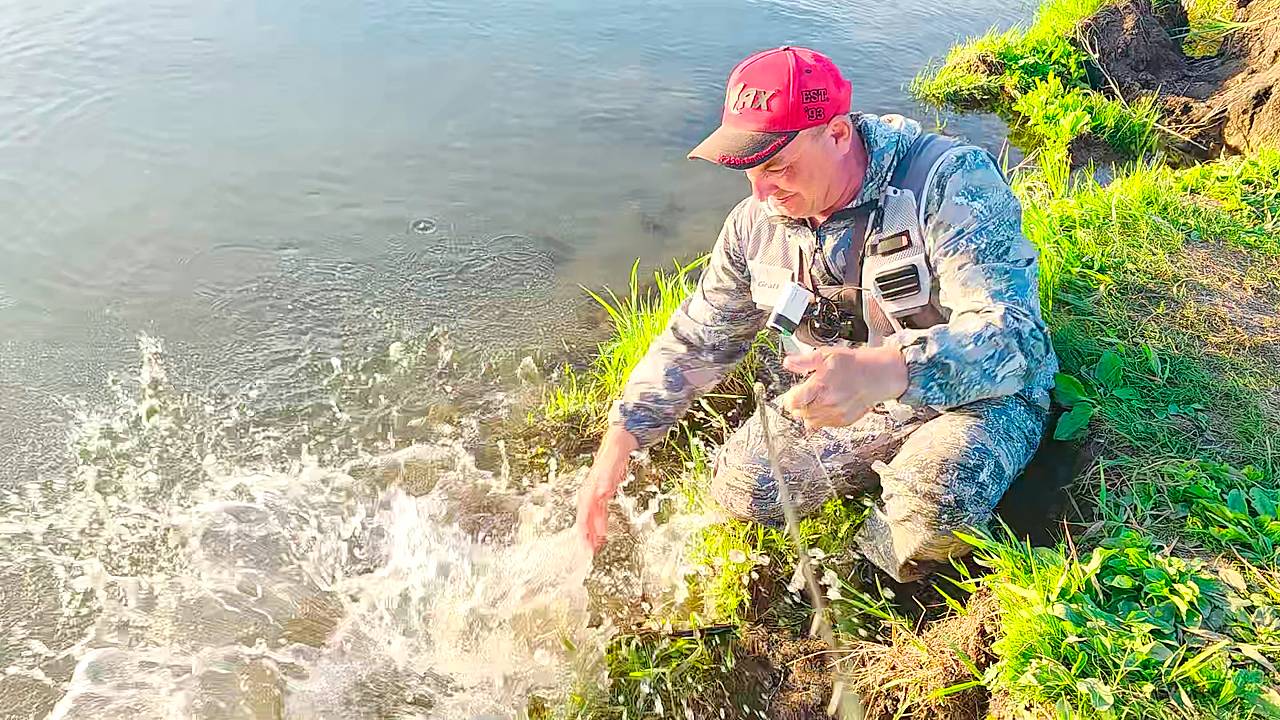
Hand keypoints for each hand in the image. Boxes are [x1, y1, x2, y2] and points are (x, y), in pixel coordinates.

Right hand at [574, 427, 638, 551]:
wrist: (619, 439)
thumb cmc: (616, 449)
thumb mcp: (614, 459)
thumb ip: (608, 476)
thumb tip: (602, 493)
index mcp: (592, 485)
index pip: (584, 511)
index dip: (584, 528)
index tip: (585, 542)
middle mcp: (591, 490)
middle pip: (585, 517)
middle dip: (585, 535)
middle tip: (588, 552)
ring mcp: (596, 492)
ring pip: (592, 517)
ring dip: (592, 533)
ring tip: (594, 549)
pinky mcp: (603, 492)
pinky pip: (599, 512)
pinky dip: (599, 525)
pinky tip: (602, 534)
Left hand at [778, 345, 908, 430]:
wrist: (878, 375)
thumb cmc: (854, 364)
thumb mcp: (826, 354)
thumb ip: (805, 361)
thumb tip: (788, 363)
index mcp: (821, 386)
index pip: (794, 402)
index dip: (789, 397)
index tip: (793, 392)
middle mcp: (828, 403)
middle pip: (800, 413)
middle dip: (799, 404)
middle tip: (806, 393)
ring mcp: (836, 414)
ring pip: (810, 421)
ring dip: (809, 412)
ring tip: (817, 398)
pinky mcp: (844, 421)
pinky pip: (824, 425)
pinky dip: (821, 417)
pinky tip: (827, 405)